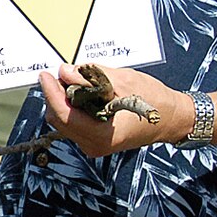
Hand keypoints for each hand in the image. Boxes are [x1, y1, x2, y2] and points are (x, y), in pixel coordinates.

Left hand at [38, 62, 190, 156]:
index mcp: (102, 134)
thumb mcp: (122, 81)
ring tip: (72, 81)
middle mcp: (95, 145)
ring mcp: (94, 145)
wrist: (172, 118)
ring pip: (65, 122)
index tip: (45, 75)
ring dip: (63, 101)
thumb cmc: (153, 100)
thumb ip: (90, 77)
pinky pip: (74, 124)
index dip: (51, 93)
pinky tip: (80, 93)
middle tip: (59, 74)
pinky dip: (73, 108)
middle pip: (60, 119)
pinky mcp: (95, 141)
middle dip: (56, 96)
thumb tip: (65, 71)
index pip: (64, 114)